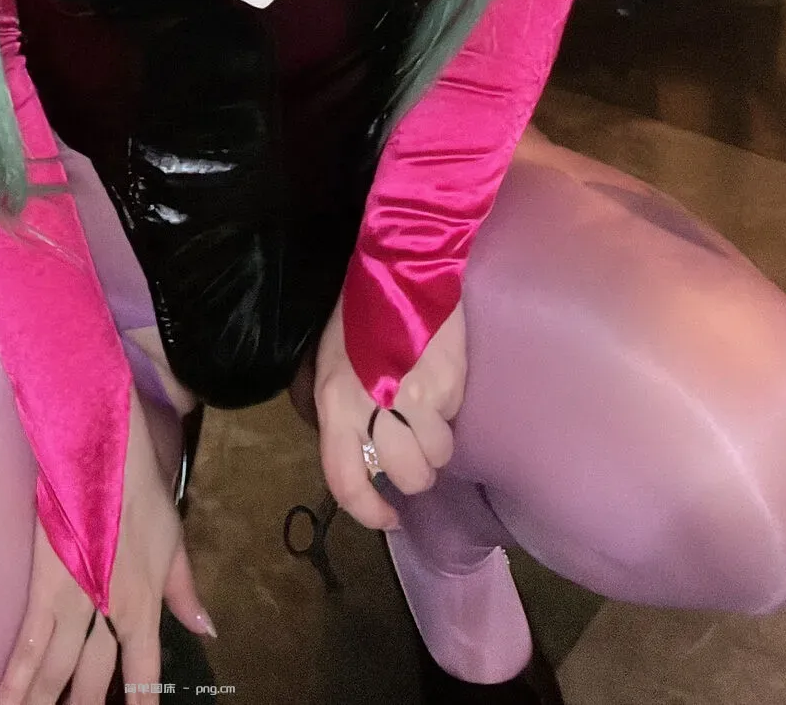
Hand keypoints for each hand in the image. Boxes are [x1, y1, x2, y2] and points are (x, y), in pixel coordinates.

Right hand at [0, 388, 215, 704]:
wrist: (108, 457)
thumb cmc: (144, 494)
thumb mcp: (174, 543)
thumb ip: (184, 592)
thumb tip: (206, 629)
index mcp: (143, 605)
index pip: (143, 670)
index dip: (140, 701)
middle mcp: (107, 614)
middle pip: (91, 679)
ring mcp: (72, 603)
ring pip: (55, 671)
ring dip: (40, 704)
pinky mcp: (42, 586)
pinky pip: (27, 643)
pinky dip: (15, 678)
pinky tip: (1, 702)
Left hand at [312, 298, 465, 531]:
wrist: (404, 266)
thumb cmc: (359, 315)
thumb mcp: (329, 365)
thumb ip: (340, 415)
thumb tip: (361, 456)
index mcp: (336, 402)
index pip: (346, 480)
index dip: (368, 511)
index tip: (387, 518)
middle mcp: (376, 407)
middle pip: (407, 477)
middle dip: (412, 474)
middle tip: (411, 452)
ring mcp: (419, 397)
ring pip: (439, 457)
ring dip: (433, 445)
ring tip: (425, 414)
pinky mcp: (452, 384)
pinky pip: (455, 421)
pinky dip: (448, 413)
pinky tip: (436, 383)